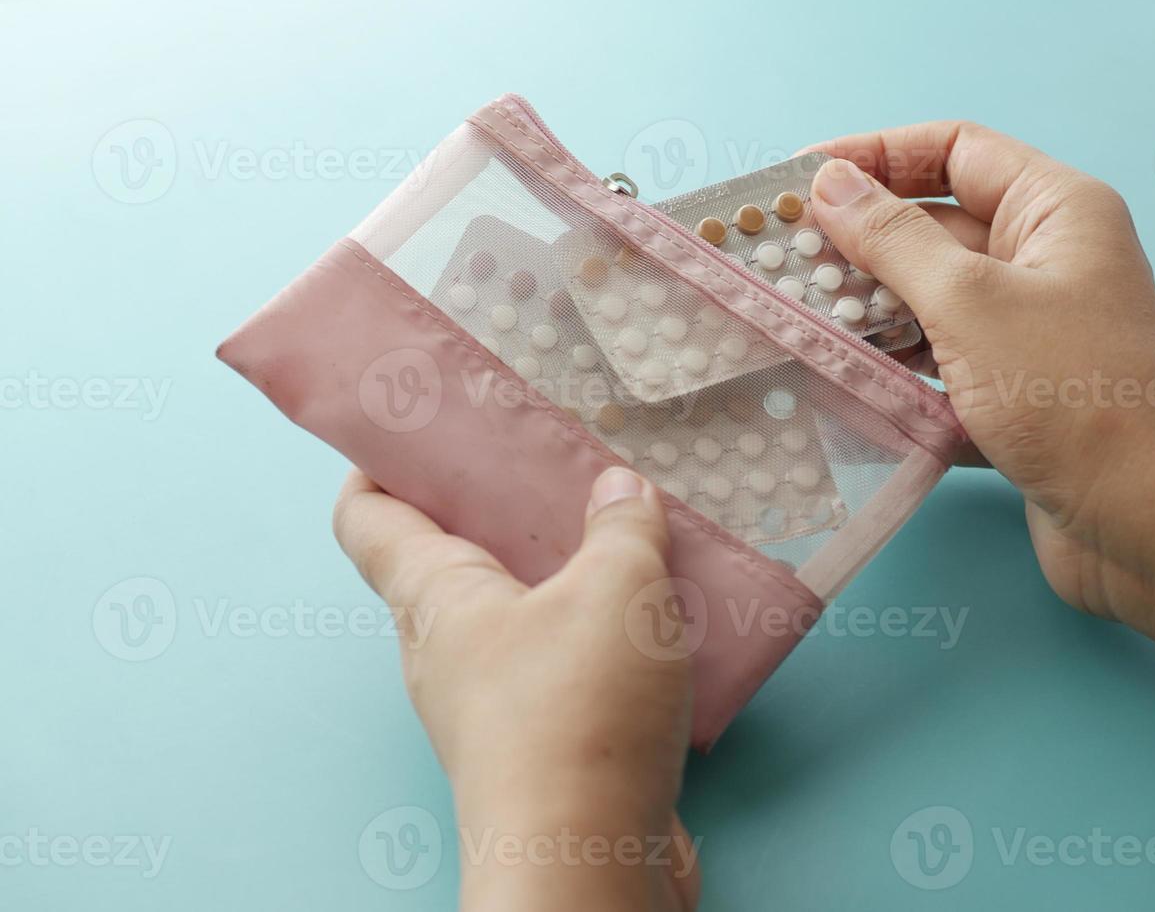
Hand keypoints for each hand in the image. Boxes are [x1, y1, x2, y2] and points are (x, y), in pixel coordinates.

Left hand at [333, 466, 700, 910]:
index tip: (419, 422)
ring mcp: (494, 704)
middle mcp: (447, 650)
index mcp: (434, 596)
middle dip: (497, 510)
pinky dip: (601, 637)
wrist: (587, 858)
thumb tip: (618, 489)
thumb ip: (620, 528)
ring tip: (626, 533)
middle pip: (450, 560)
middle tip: (557, 464)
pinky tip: (662, 620)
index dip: (379, 460)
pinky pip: (565, 667)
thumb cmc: (577, 709)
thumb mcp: (616, 589)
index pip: (367, 515)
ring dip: (565, 576)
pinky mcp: (546, 745)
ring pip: (518, 616)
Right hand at [806, 123, 1154, 752]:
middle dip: (862, 242)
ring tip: (800, 324)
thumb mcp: (969, 302)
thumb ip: (893, 239)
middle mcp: (1049, 261)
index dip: (875, 155)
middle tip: (781, 260)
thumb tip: (829, 182)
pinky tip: (848, 387)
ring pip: (937, 303)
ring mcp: (1036, 333)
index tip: (799, 180)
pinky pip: (946, 367)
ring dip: (874, 313)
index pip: (955, 150)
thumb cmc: (1070, 393)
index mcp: (1055, 210)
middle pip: (938, 226)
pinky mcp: (1022, 398)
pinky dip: (902, 375)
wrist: (1150, 521)